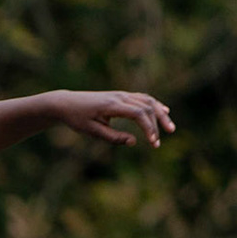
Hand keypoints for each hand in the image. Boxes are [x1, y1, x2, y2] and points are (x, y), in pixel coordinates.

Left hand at [52, 89, 173, 147]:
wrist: (66, 103)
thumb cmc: (76, 118)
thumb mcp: (91, 131)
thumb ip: (112, 137)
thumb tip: (133, 142)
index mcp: (112, 105)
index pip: (138, 114)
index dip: (148, 127)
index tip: (153, 142)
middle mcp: (120, 97)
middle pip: (147, 106)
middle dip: (158, 123)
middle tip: (162, 140)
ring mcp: (122, 94)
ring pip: (148, 101)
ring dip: (160, 113)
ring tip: (170, 127)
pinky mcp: (121, 96)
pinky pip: (142, 98)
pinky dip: (154, 105)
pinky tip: (164, 111)